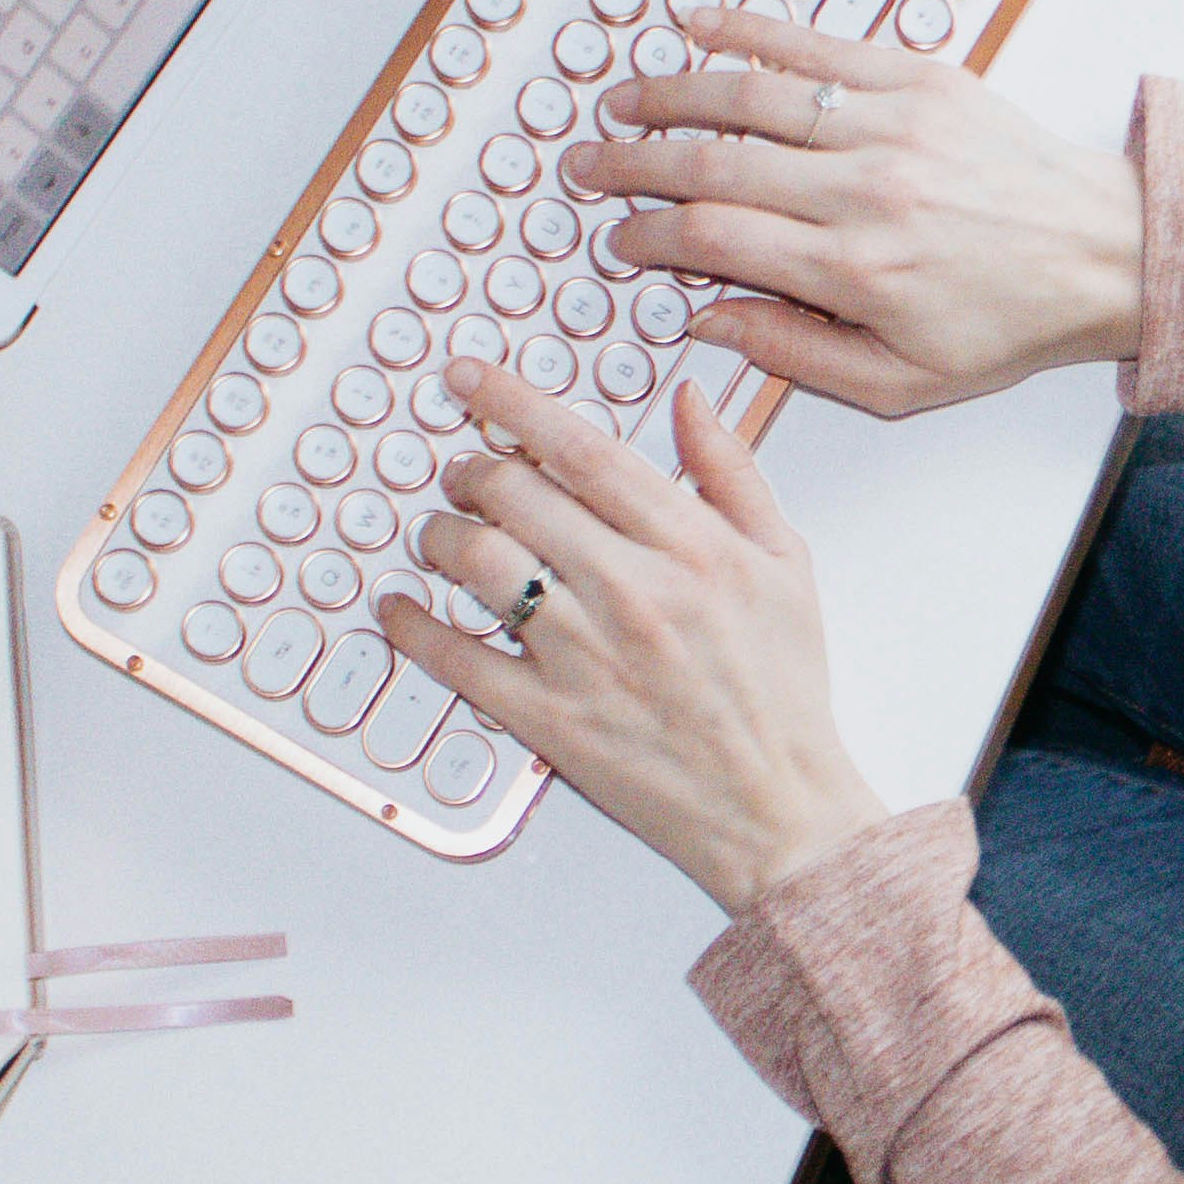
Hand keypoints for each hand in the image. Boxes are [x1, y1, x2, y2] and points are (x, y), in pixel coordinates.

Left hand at [378, 358, 888, 915]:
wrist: (778, 805)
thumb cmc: (783, 689)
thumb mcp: (784, 563)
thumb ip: (733, 472)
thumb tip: (690, 399)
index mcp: (691, 546)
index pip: (581, 448)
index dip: (512, 402)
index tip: (470, 378)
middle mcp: (634, 591)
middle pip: (516, 495)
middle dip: (471, 469)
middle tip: (461, 472)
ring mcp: (586, 657)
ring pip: (478, 564)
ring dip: (440, 535)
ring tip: (440, 534)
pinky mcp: (550, 719)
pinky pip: (456, 660)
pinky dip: (413, 627)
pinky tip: (398, 609)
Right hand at [566, 6, 1143, 416]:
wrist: (1106, 252)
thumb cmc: (1007, 323)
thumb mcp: (901, 382)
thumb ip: (794, 355)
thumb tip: (707, 319)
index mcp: (856, 270)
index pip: (715, 240)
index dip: (650, 237)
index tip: (619, 240)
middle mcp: (866, 190)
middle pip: (714, 164)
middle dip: (635, 165)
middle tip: (586, 165)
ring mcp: (892, 124)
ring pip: (752, 96)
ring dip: (672, 94)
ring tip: (621, 101)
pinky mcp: (920, 77)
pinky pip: (816, 44)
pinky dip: (749, 29)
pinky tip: (696, 23)